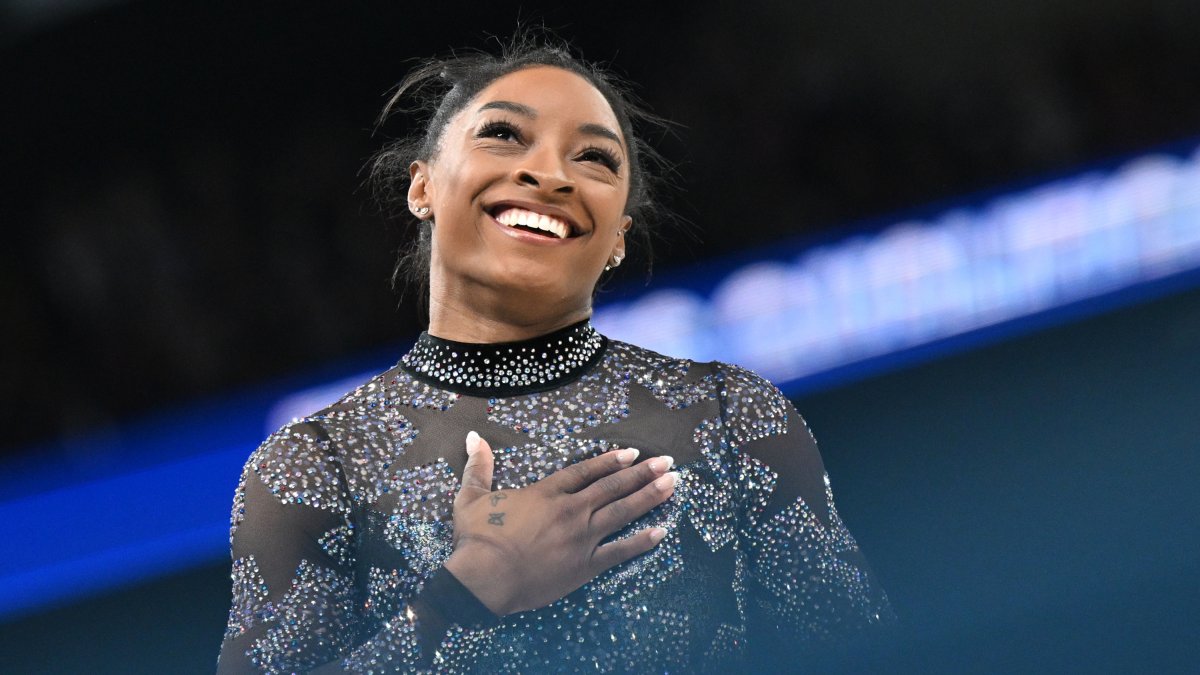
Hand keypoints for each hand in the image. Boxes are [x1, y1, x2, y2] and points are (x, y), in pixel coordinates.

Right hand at [443, 431, 677, 615]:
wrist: (483, 578)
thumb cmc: (476, 538)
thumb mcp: (471, 497)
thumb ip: (479, 466)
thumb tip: (473, 437)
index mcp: (547, 493)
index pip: (587, 471)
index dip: (611, 461)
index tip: (633, 453)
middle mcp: (571, 510)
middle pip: (613, 487)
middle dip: (643, 474)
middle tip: (667, 463)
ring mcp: (581, 538)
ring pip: (622, 512)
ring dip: (649, 497)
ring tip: (672, 485)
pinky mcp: (584, 566)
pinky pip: (619, 551)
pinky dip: (641, 542)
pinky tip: (661, 532)